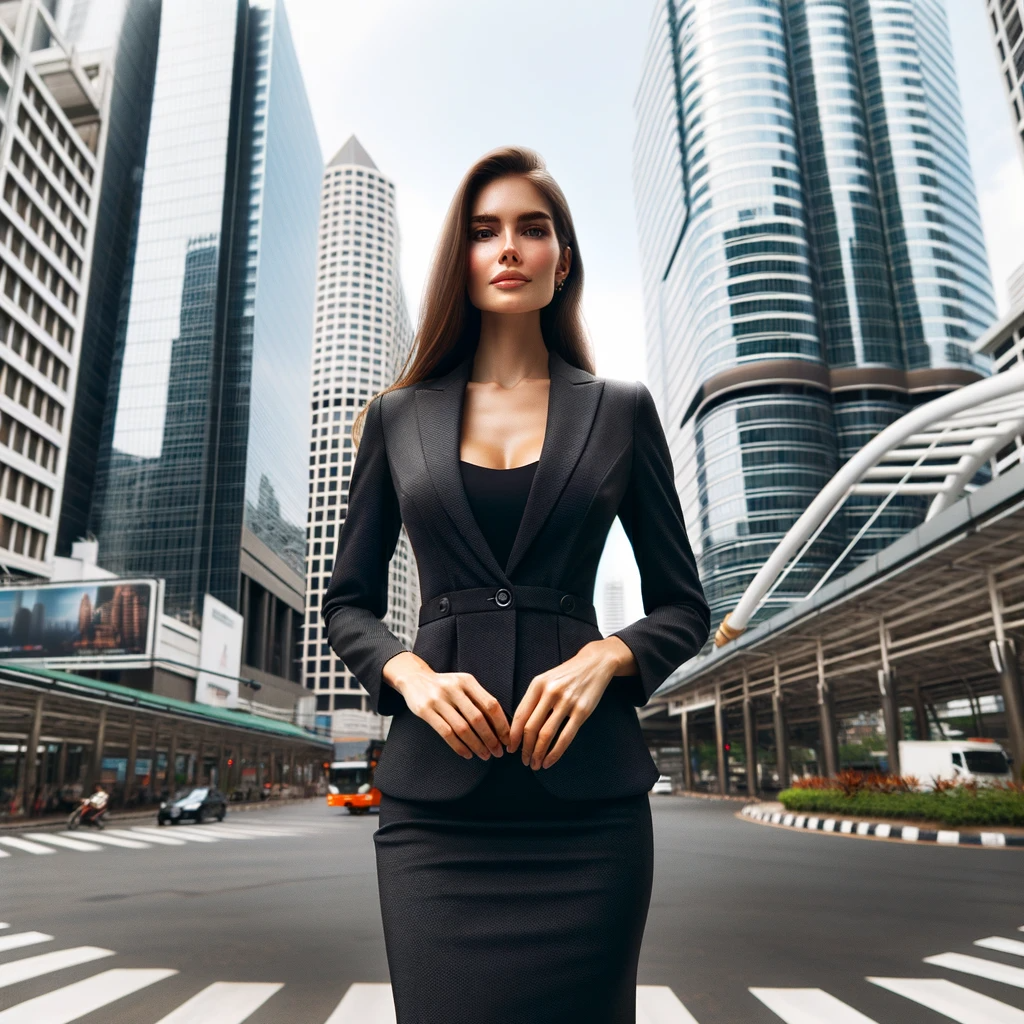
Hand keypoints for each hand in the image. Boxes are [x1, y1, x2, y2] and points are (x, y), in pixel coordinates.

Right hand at [383, 651, 509, 759]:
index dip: (501, 724)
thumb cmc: (446, 686)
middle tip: (498, 752)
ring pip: (462, 728)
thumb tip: (501, 725)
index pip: (490, 704)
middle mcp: (454, 688)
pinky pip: (446, 733)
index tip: (507, 739)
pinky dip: (459, 746)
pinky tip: (467, 754)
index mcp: (467, 681)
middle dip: (491, 739)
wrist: (414, 678)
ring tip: (485, 755)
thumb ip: (479, 699)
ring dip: (476, 745)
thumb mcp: (463, 685)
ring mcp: (438, 700)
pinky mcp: (425, 711)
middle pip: (478, 718)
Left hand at [507, 637, 634, 769]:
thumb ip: (533, 700)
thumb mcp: (546, 680)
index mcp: (537, 684)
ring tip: (535, 764)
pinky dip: (555, 753)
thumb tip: (518, 728)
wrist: (594, 663)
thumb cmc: (566, 675)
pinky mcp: (582, 711)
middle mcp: (550, 692)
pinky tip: (550, 760)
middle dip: (525, 749)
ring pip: (546, 734)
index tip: (511, 749)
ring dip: (538, 753)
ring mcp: (567, 701)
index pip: (520, 715)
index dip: (514, 736)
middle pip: (531, 727)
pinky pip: (565, 737)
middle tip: (524, 760)